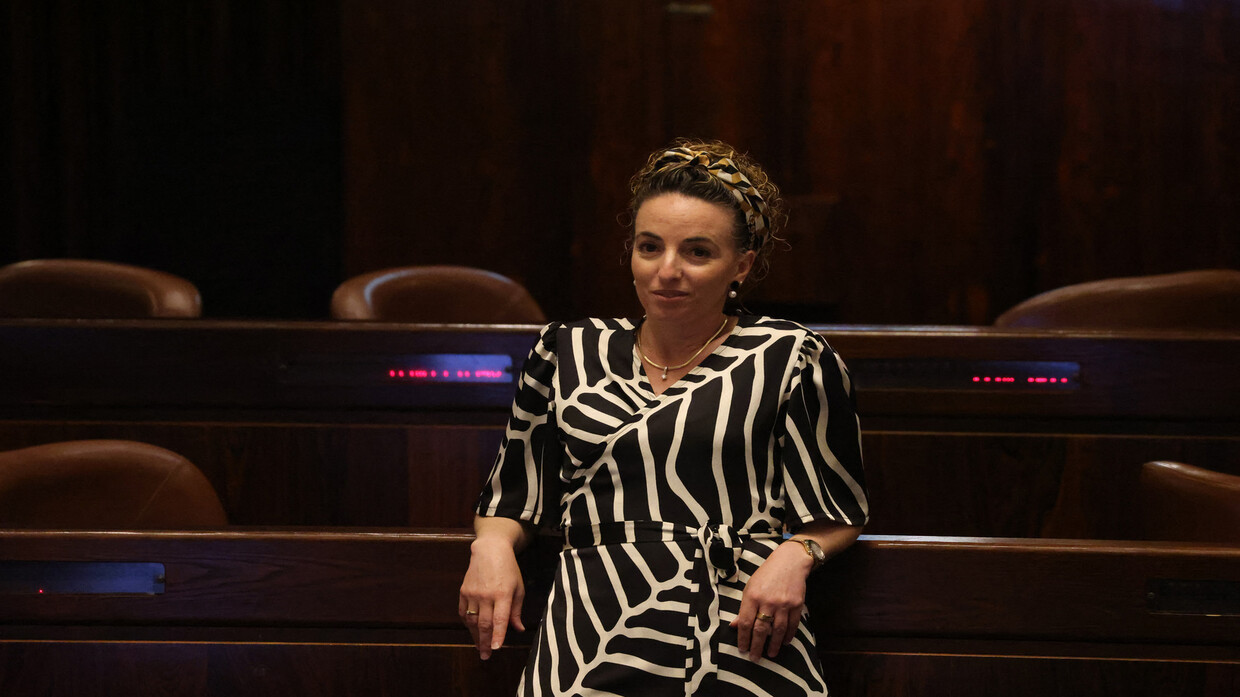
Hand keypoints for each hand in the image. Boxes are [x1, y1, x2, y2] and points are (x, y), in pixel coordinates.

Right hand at [459, 534, 526, 659]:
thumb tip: (518, 629)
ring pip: (472, 621)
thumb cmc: (508, 570)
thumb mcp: (518, 588)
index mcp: (503, 594)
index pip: (499, 620)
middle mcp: (486, 595)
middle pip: (484, 624)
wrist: (490, 550)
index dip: (497, 636)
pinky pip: (463, 612)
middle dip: (485, 642)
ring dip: (475, 636)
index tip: (495, 649)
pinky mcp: (463, 591)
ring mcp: (473, 593)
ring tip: (480, 647)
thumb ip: (516, 611)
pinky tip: (472, 631)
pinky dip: (467, 624)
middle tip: (486, 656)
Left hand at [730, 541, 812, 660]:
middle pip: (760, 629)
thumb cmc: (767, 574)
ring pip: (777, 630)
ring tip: (770, 654)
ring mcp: (783, 604)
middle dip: (756, 646)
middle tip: (755, 658)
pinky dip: (788, 635)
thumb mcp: (750, 587)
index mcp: (752, 596)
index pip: (745, 622)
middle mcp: (767, 601)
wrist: (790, 562)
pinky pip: (792, 625)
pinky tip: (785, 642)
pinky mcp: (796, 604)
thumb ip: (743, 607)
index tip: (742, 648)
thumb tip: (734, 625)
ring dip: (774, 645)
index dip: (743, 638)